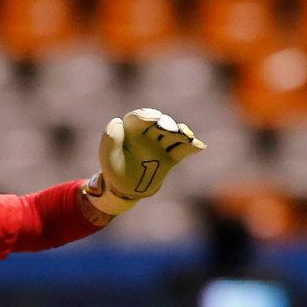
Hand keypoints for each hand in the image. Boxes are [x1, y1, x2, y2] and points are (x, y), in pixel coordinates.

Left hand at [82, 108, 205, 215]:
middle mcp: (148, 134)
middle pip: (160, 124)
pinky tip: (199, 146)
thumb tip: (117, 121)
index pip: (139, 118)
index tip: (153, 119)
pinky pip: (182, 150)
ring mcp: (160, 145)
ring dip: (181, 134)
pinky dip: (191, 147)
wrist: (124, 190)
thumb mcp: (107, 156)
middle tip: (170, 130)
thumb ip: (110, 139)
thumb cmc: (114, 170)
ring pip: (173, 135)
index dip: (146, 116)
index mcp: (131, 130)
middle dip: (166, 125)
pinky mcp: (170, 158)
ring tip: (187, 137)